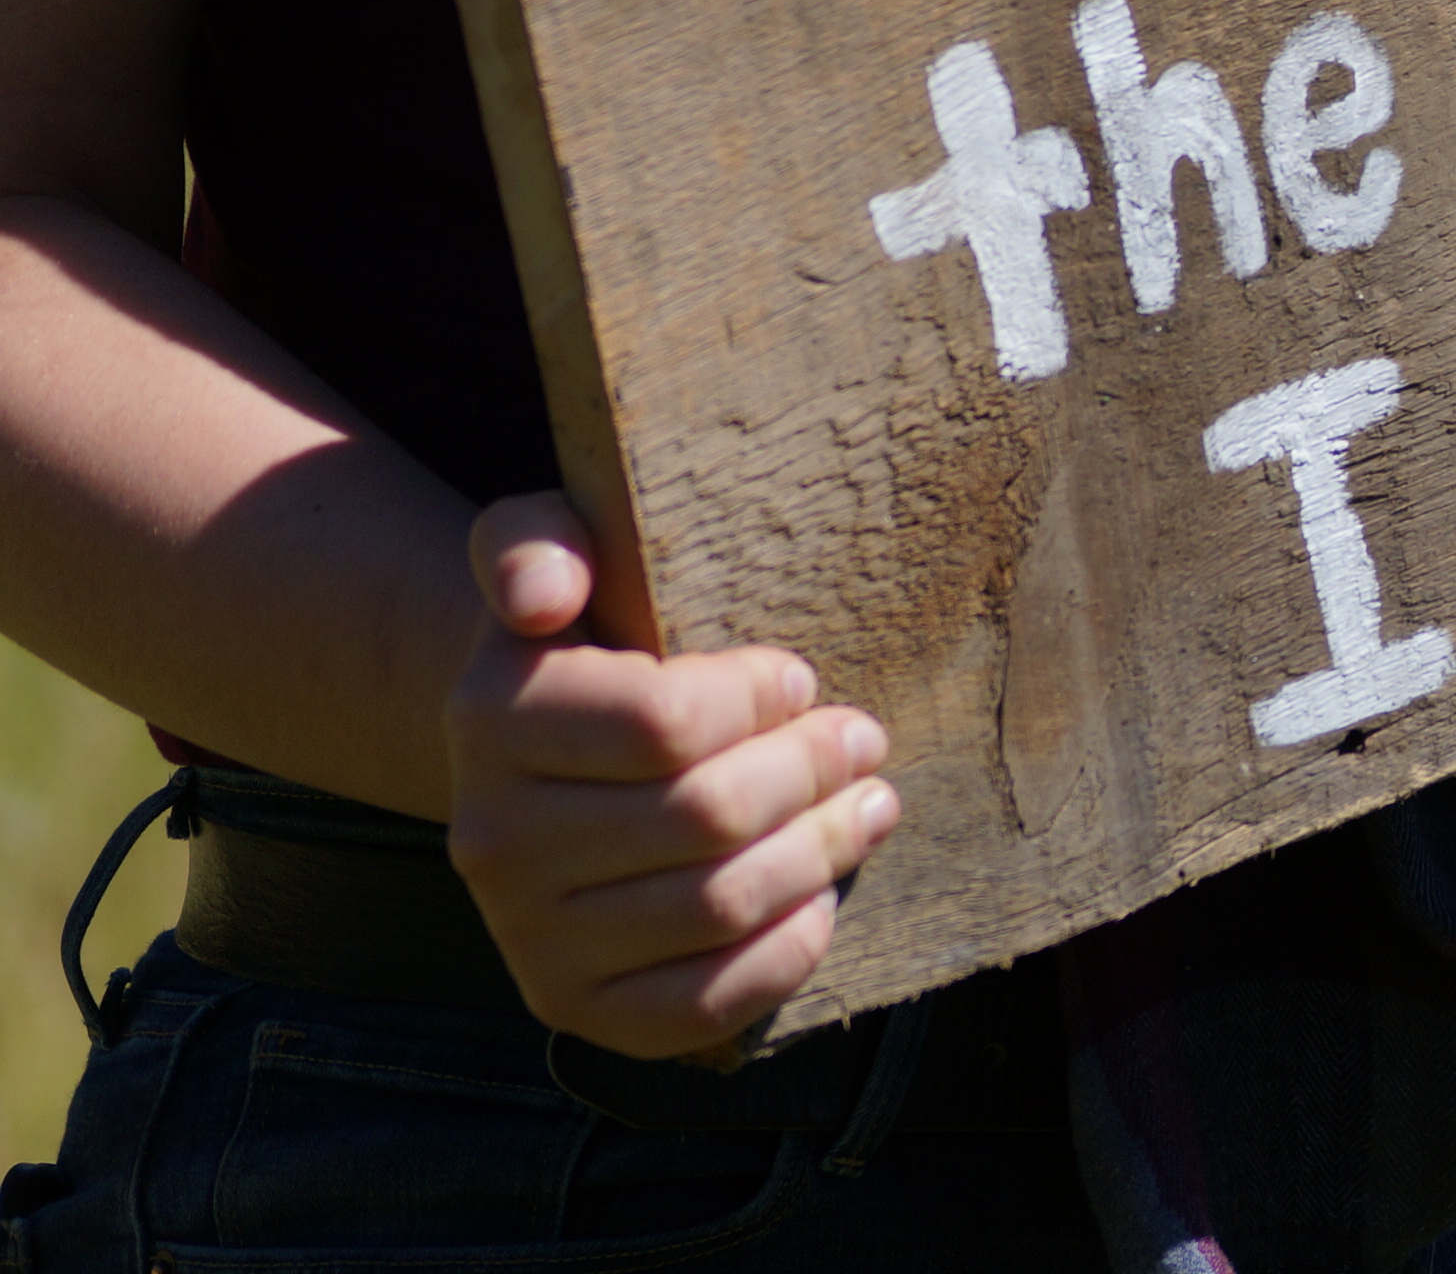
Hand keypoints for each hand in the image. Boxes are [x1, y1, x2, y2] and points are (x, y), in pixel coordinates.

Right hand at [443, 493, 898, 1057]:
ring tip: (869, 803)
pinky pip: (701, 1004)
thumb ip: (537, 543)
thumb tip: (543, 595)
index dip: (760, 697)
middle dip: (813, 770)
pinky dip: (784, 951)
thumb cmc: (585, 641)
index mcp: (490, 720)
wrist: (544, 758)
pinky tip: (819, 896)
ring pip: (719, 905)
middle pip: (706, 817)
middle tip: (863, 739)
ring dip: (822, 850)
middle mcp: (491, 841)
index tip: (797, 680)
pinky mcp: (576, 1008)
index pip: (664, 721)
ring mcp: (527, 937)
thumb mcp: (548, 555)